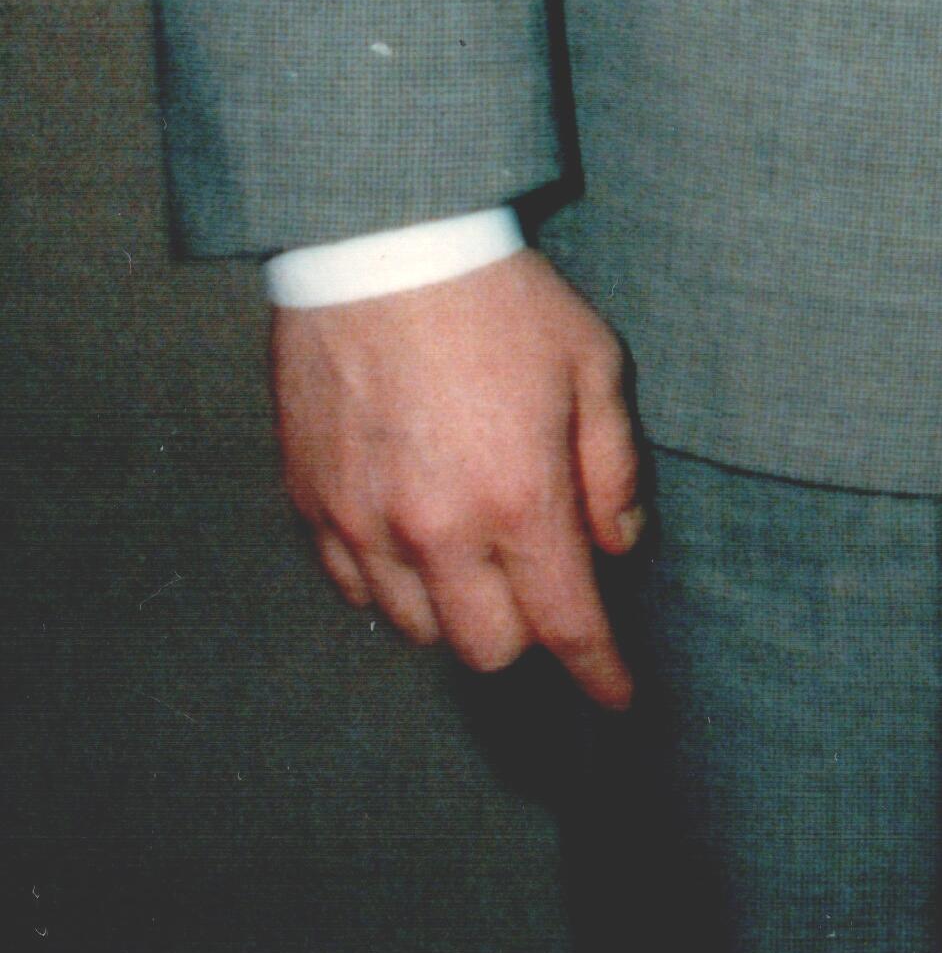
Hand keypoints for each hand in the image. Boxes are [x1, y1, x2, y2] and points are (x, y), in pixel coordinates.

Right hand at [271, 251, 645, 708]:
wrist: (380, 250)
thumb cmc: (501, 303)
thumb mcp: (594, 367)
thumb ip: (613, 469)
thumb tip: (618, 546)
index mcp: (519, 498)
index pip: (567, 624)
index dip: (599, 673)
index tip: (620, 702)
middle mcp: (435, 530)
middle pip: (485, 648)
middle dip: (526, 632)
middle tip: (545, 583)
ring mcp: (362, 525)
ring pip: (416, 629)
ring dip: (457, 610)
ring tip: (480, 552)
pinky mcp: (311, 507)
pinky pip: (356, 590)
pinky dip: (394, 584)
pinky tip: (418, 538)